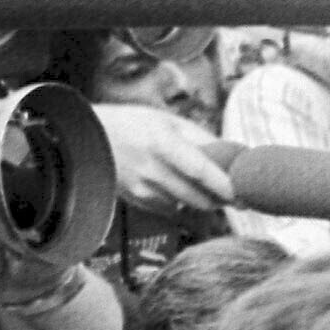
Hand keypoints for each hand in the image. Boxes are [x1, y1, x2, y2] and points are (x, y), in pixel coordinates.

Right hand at [96, 101, 232, 211]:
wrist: (85, 138)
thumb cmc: (133, 124)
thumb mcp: (168, 121)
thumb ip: (203, 139)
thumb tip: (235, 154)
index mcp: (162, 144)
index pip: (201, 171)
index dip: (225, 186)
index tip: (244, 194)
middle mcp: (152, 170)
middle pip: (199, 197)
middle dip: (223, 199)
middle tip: (238, 196)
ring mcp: (143, 189)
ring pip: (189, 206)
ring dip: (206, 201)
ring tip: (214, 190)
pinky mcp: (138, 201)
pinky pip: (173, 209)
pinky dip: (184, 203)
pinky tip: (183, 189)